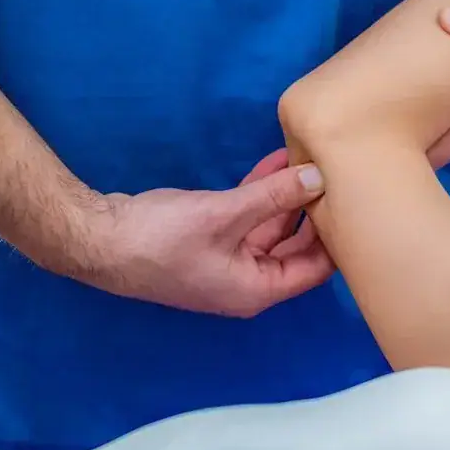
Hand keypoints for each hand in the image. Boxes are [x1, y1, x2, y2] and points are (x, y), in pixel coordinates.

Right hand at [82, 152, 330, 316]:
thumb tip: (319, 177)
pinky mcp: (212, 241)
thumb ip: (276, 196)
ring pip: (273, 228)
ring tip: (308, 160)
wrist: (95, 238)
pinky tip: (277, 162)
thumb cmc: (159, 239)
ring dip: (287, 196)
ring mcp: (229, 262)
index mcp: (257, 289)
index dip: (337, 236)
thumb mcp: (225, 213)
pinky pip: (249, 218)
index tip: (354, 202)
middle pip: (297, 246)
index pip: (316, 268)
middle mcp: (248, 282)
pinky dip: (262, 194)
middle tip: (335, 175)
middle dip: (314, 211)